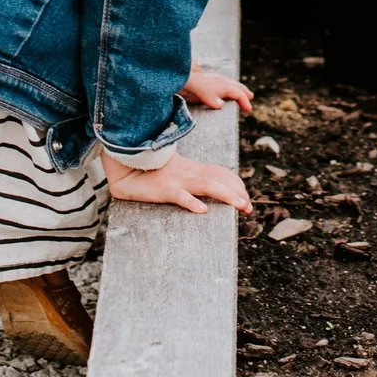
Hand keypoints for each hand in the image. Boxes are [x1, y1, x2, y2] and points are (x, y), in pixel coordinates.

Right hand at [101, 150, 252, 215]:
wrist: (127, 166)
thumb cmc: (151, 173)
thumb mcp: (176, 176)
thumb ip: (192, 181)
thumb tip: (208, 197)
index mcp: (193, 169)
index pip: (221, 174)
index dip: (236, 186)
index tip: (246, 201)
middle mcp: (189, 173)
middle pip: (219, 179)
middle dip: (237, 193)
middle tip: (249, 208)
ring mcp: (177, 180)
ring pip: (206, 185)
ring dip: (225, 195)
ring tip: (239, 205)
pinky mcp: (163, 189)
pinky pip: (179, 195)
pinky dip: (191, 202)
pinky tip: (201, 210)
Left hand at [180, 67, 252, 112]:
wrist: (183, 77)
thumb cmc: (192, 86)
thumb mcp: (202, 94)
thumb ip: (212, 100)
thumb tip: (221, 105)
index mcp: (222, 85)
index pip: (238, 93)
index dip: (244, 101)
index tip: (248, 109)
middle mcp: (221, 81)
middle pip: (237, 86)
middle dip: (244, 93)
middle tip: (250, 98)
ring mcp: (216, 79)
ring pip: (232, 84)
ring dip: (239, 89)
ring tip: (244, 93)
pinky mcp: (211, 80)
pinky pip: (225, 83)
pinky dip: (231, 87)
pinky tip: (228, 89)